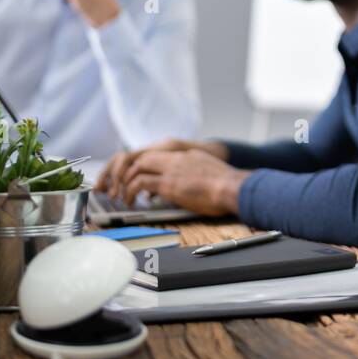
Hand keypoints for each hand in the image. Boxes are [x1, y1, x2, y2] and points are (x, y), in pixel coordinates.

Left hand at [97, 139, 228, 198]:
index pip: (158, 156)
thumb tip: (191, 188)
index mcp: (187, 156)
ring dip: (126, 182)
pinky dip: (130, 191)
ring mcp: (171, 170)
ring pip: (137, 168)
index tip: (139, 178)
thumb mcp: (211, 173)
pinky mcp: (168, 184)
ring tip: (123, 197)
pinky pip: (139, 183)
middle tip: (124, 186)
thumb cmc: (229, 187)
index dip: (145, 167)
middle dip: (129, 172)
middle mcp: (176, 159)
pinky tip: (131, 202)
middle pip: (143, 158)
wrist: (234, 187)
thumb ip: (198, 175)